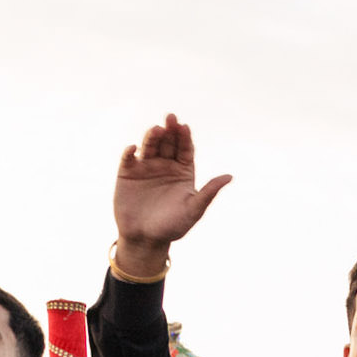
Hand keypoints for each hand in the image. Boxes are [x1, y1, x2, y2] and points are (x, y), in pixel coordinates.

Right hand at [113, 114, 232, 273]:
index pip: (185, 149)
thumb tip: (229, 176)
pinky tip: (134, 148)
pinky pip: (129, 158)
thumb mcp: (194, 209)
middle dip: (170, 130)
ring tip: (157, 130)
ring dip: (152, 137)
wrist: (146, 239)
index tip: (185, 127)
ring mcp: (146, 168)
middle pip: (168, 143)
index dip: (185, 138)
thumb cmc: (173, 226)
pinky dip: (130, 152)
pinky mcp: (127, 173)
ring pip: (150, 146)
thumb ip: (208, 192)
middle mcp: (165, 166)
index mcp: (183, 172)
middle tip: (171, 118)